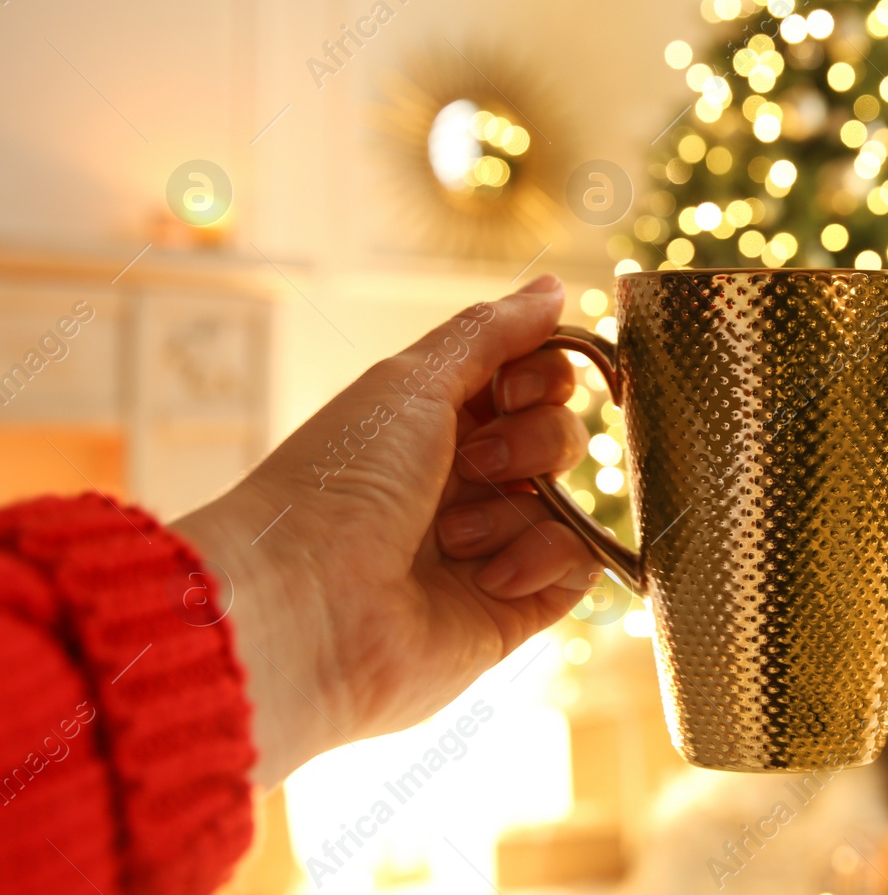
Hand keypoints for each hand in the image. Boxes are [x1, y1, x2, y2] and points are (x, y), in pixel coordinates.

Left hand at [172, 275, 603, 787]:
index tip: (511, 386)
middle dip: (531, 439)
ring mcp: (491, 547)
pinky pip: (578, 565)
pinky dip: (544, 560)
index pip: (534, 380)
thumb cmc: (339, 484)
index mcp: (436, 424)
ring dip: (519, 506)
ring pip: (569, 498)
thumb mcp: (411, 383)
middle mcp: (466, 483)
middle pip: (559, 434)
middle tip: (476, 460)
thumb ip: (491, 333)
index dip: (541, 374)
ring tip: (453, 538)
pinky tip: (489, 577)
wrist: (302, 607)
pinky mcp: (512, 608)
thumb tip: (554, 286)